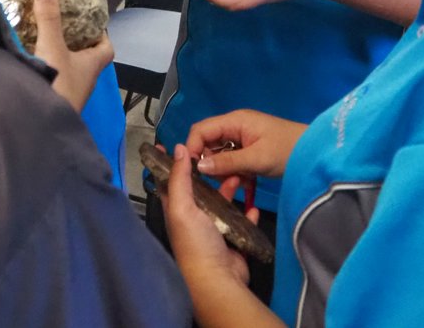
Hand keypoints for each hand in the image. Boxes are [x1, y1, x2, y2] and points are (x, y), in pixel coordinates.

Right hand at [31, 0, 113, 111]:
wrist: (38, 129)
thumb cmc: (56, 86)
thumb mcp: (52, 46)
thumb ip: (47, 15)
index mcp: (92, 65)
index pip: (106, 46)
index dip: (100, 32)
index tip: (88, 17)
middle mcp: (84, 80)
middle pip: (85, 56)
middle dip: (74, 39)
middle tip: (58, 21)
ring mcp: (68, 93)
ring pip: (67, 68)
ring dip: (57, 53)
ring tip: (40, 34)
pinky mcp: (52, 101)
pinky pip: (51, 78)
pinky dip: (43, 67)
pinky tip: (27, 59)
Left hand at [163, 144, 256, 288]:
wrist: (218, 279)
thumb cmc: (195, 241)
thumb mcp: (182, 207)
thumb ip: (180, 178)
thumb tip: (178, 148)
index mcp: (176, 210)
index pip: (170, 182)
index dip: (171, 163)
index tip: (176, 143)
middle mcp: (193, 219)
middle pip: (200, 191)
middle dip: (209, 174)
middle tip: (220, 156)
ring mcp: (213, 230)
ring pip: (222, 204)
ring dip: (230, 190)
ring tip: (241, 175)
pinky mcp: (231, 240)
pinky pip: (241, 222)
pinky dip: (247, 214)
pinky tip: (253, 205)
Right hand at [185, 109, 306, 180]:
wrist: (316, 153)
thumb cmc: (288, 150)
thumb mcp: (257, 158)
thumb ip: (227, 162)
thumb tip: (198, 167)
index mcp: (235, 121)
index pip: (201, 130)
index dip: (192, 148)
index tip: (191, 171)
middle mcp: (235, 127)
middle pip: (209, 143)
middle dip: (209, 163)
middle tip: (217, 183)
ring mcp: (243, 139)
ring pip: (220, 155)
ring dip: (224, 171)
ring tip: (235, 185)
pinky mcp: (250, 150)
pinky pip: (233, 161)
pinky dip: (236, 174)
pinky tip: (245, 186)